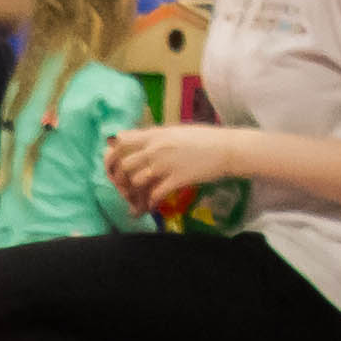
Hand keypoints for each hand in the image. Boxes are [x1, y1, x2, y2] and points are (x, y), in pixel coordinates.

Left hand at [107, 122, 231, 212]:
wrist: (229, 149)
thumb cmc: (205, 140)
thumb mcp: (176, 132)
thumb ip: (155, 137)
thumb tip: (136, 143)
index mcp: (156, 134)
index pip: (121, 141)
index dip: (112, 155)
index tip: (111, 167)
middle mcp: (157, 148)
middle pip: (125, 165)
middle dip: (121, 180)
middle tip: (124, 190)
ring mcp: (166, 164)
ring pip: (137, 181)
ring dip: (135, 194)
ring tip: (137, 202)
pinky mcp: (177, 179)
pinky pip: (154, 195)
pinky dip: (149, 204)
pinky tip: (150, 208)